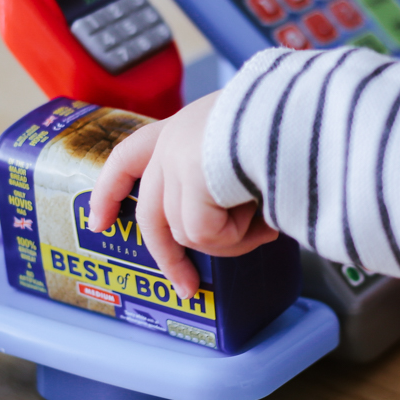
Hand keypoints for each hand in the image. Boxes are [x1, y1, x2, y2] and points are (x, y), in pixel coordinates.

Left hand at [87, 92, 278, 299]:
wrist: (302, 110)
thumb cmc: (295, 125)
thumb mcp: (253, 146)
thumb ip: (231, 176)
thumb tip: (246, 218)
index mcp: (186, 125)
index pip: (129, 156)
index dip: (109, 191)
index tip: (98, 222)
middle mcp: (173, 140)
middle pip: (153, 214)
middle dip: (168, 259)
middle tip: (186, 289)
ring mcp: (175, 162)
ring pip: (189, 232)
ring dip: (234, 239)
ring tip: (271, 218)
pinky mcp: (188, 181)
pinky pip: (206, 235)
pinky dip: (240, 236)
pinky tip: (266, 213)